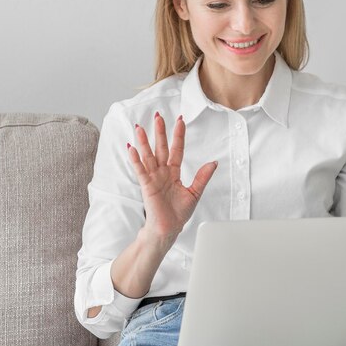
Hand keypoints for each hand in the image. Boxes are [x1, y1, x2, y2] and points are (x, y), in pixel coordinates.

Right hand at [128, 112, 216, 242]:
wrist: (168, 229)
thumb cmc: (178, 213)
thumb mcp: (195, 192)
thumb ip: (202, 177)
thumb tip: (213, 163)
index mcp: (174, 172)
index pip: (176, 150)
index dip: (178, 135)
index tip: (180, 120)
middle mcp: (162, 172)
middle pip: (161, 148)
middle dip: (160, 132)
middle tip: (158, 116)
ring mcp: (153, 178)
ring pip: (148, 156)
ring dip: (144, 142)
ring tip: (141, 127)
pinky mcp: (147, 186)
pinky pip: (140, 170)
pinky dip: (135, 159)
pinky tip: (132, 148)